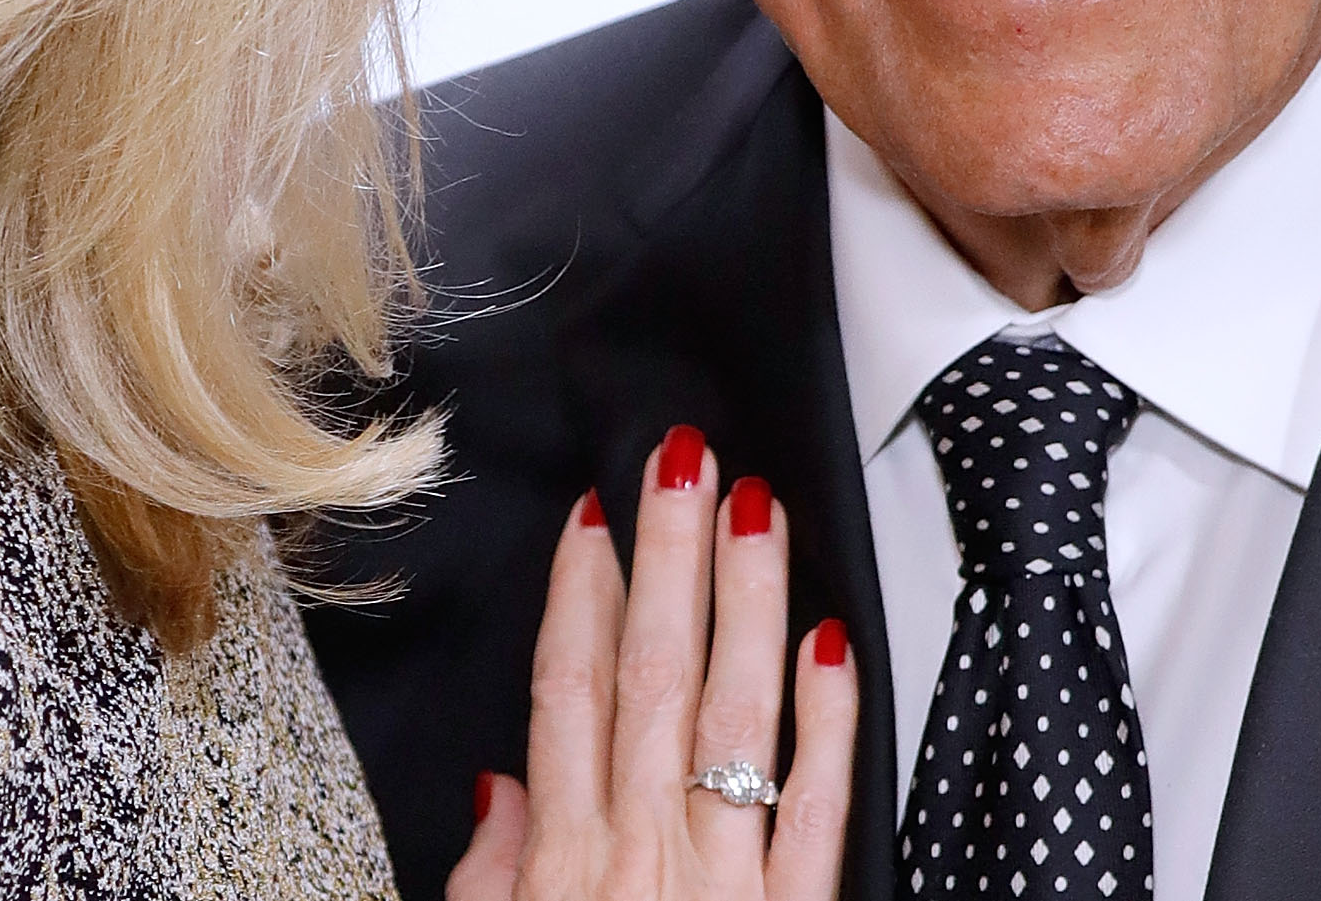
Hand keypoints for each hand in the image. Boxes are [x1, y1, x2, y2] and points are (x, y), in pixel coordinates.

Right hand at [448, 427, 856, 900]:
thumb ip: (489, 872)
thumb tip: (497, 788)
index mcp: (565, 857)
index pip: (570, 690)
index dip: (581, 593)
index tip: (596, 518)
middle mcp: (645, 849)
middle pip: (654, 673)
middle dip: (668, 555)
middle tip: (683, 462)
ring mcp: (726, 879)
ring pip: (737, 713)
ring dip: (746, 598)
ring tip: (755, 509)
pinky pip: (817, 807)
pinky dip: (828, 721)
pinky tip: (830, 641)